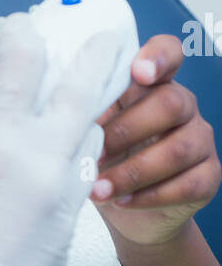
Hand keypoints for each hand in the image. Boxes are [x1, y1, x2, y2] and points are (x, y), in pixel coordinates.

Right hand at [0, 13, 121, 265]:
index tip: (19, 28)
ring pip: (81, 155)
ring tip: (59, 121)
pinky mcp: (63, 250)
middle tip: (104, 39)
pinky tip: (29, 190)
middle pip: (82, 98)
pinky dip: (54, 185)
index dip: (22, 38)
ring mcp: (63, 215)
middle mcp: (46, 174)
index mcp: (2, 149)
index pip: (24, 70)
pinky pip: (66, 202)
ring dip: (73, 133)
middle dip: (93, 62)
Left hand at [90, 34, 220, 247]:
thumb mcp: (89, 131)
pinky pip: (187, 184)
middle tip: (93, 155)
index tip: (138, 72)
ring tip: (97, 189)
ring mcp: (199, 140)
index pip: (168, 53)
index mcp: (151, 85)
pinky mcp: (208, 177)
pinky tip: (122, 201)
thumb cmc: (103, 161)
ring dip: (132, 172)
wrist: (127, 212)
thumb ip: (86, 112)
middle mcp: (182, 106)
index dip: (158, 56)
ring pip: (178, 149)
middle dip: (125, 131)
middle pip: (170, 103)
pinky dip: (149, 196)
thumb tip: (59, 109)